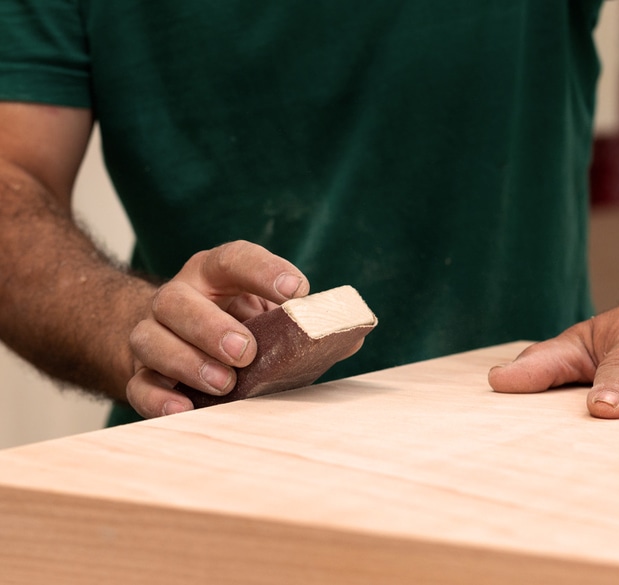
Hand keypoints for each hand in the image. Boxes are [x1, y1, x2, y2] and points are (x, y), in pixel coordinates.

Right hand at [126, 240, 309, 417]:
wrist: (183, 345)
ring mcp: (154, 335)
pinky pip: (138, 385)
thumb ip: (305, 323)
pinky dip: (159, 399)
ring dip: (187, 362)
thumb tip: (351, 334)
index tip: (297, 291)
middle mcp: (179, 298)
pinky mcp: (141, 376)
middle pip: (176, 300)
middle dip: (211, 327)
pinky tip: (185, 409)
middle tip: (246, 352)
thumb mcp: (270, 317)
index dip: (264, 270)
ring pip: (150, 340)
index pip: (234, 259)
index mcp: (215, 274)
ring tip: (225, 384)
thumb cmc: (241, 328)